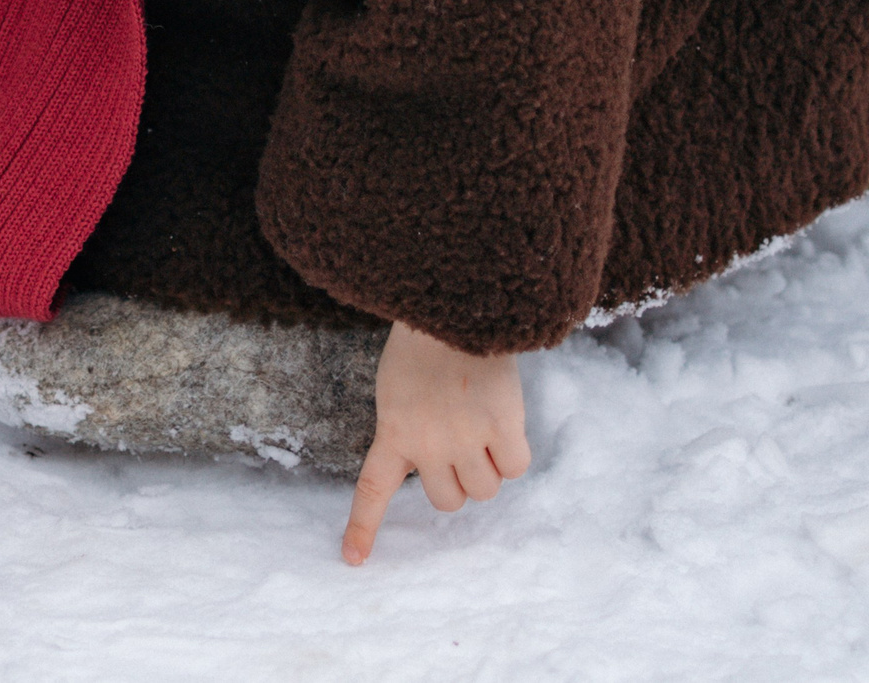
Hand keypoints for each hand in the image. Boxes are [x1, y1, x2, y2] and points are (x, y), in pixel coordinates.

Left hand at [341, 321, 530, 564]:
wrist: (455, 308)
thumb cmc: (425, 345)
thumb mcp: (396, 388)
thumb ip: (410, 427)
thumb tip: (439, 462)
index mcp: (394, 432)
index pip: (373, 491)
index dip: (363, 528)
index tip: (352, 561)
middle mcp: (428, 444)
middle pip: (449, 500)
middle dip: (459, 480)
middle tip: (463, 444)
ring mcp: (466, 438)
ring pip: (486, 489)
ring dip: (490, 466)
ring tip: (483, 425)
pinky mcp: (502, 426)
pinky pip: (517, 467)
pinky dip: (515, 451)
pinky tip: (506, 421)